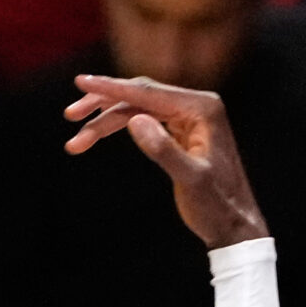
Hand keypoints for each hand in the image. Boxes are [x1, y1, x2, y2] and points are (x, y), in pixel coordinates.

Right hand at [64, 75, 267, 249]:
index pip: (148, 93)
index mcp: (203, 109)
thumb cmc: (217, 205)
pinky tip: (95, 136)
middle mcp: (197, 106)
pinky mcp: (182, 131)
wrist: (235, 225)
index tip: (80, 81)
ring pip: (136, 109)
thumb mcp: (191, 180)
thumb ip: (164, 150)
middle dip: (102, 106)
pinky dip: (117, 128)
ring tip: (75, 144)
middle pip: (139, 96)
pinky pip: (143, 120)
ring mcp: (190, 117)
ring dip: (105, 123)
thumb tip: (134, 120)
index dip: (111, 88)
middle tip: (70, 116)